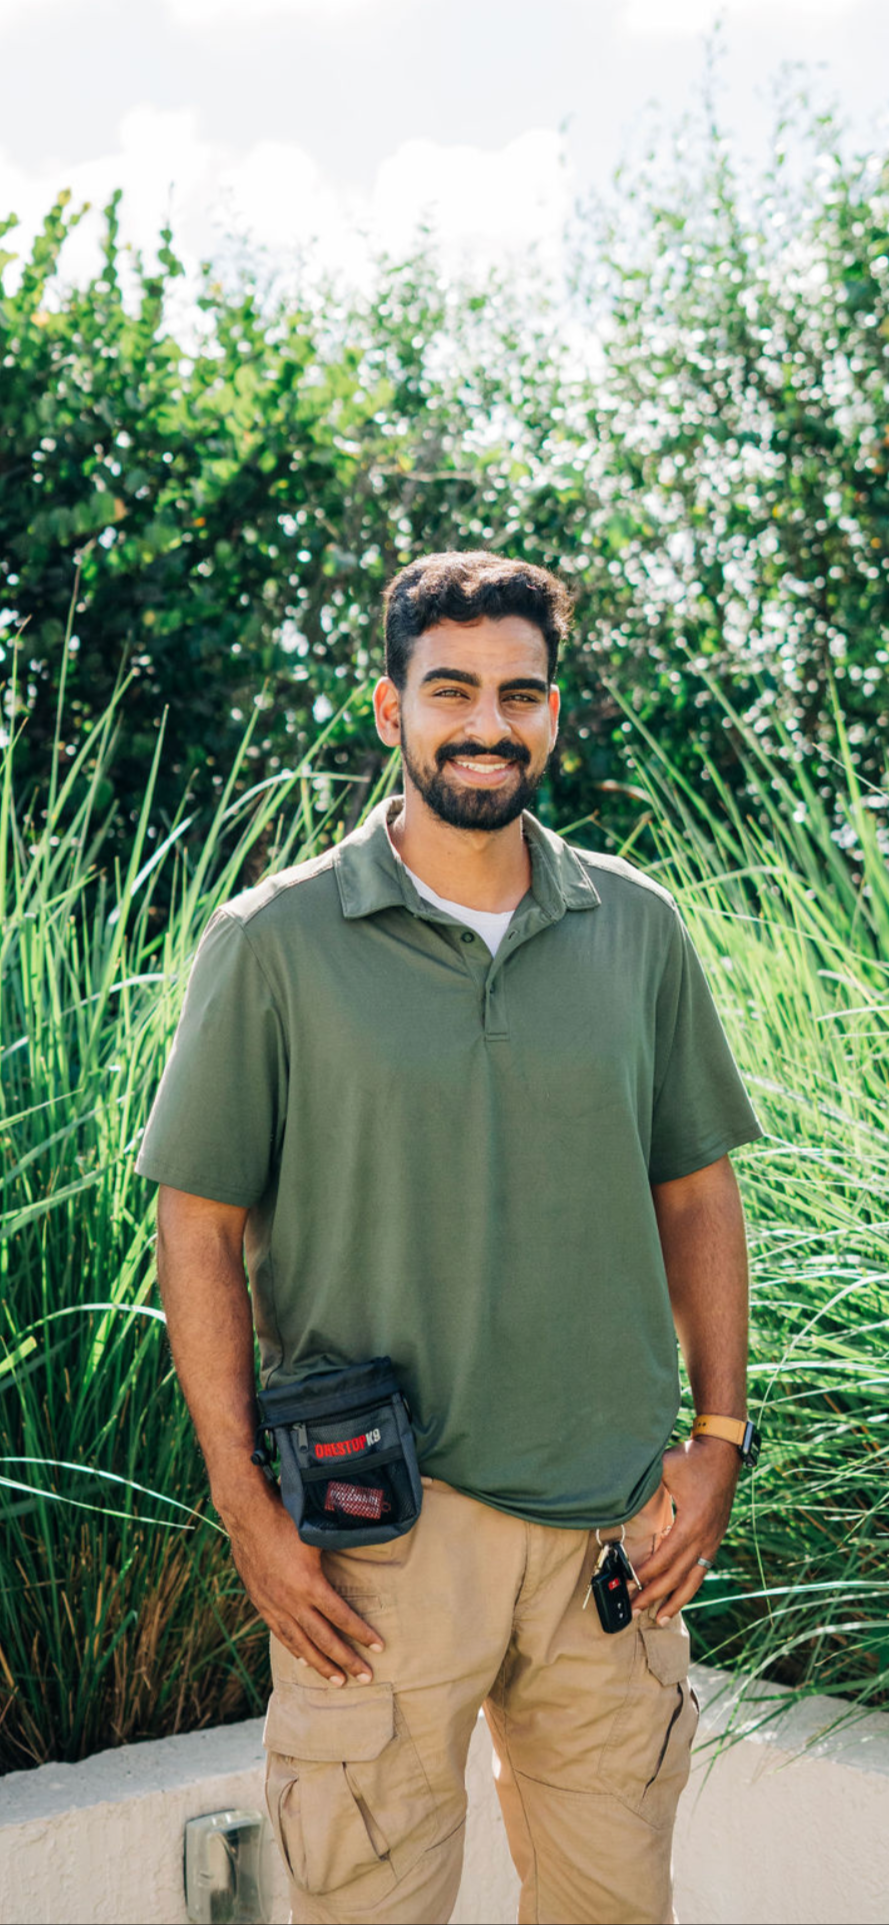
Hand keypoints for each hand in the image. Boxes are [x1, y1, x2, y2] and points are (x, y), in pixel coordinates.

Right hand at [220, 1479, 384, 1685]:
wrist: (247, 1514)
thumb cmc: (286, 1517)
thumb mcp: (318, 1533)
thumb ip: (342, 1546)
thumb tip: (373, 1540)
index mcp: (308, 1583)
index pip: (341, 1616)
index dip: (362, 1633)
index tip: (380, 1647)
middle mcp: (291, 1600)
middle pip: (323, 1638)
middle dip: (346, 1660)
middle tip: (366, 1677)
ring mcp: (273, 1604)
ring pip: (300, 1643)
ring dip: (320, 1664)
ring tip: (337, 1681)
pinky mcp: (261, 1602)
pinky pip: (280, 1633)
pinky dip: (294, 1649)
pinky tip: (303, 1661)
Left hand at [631, 1436, 739, 1623]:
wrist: (724, 1453)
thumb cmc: (692, 1458)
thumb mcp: (664, 1467)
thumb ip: (643, 1486)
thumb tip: (616, 1497)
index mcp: (691, 1523)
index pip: (664, 1558)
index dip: (645, 1575)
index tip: (627, 1585)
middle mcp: (704, 1537)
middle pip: (677, 1576)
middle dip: (654, 1596)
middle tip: (633, 1610)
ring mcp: (712, 1540)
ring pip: (694, 1579)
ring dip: (676, 1601)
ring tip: (660, 1618)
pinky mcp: (715, 1538)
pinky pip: (702, 1569)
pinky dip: (689, 1586)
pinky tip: (679, 1596)